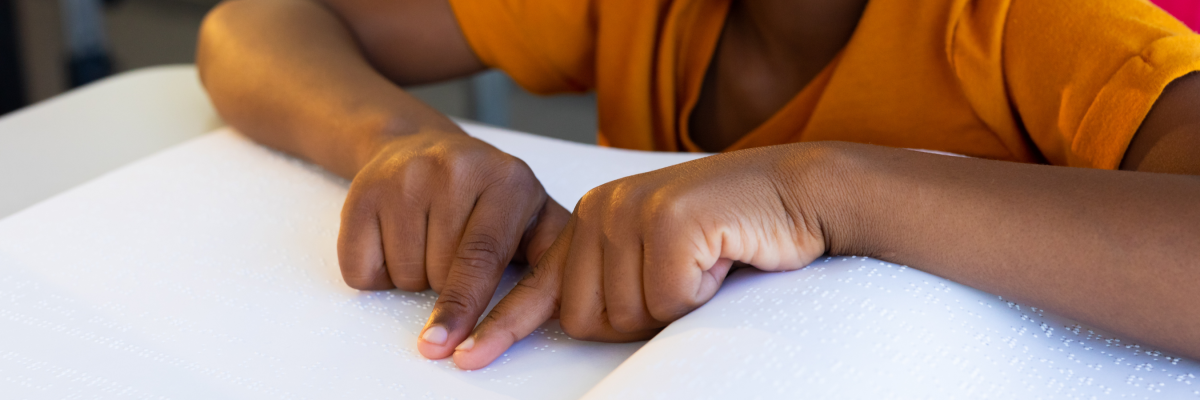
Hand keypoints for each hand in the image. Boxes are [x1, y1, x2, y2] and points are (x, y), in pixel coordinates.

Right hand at [337, 129, 569, 359]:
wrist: (421, 146)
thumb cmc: (486, 192)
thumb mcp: (532, 210)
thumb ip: (553, 252)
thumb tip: (562, 300)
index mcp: (506, 179)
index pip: (482, 257)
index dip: (466, 306)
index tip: (453, 345)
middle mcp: (454, 169)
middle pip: (440, 274)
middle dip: (448, 286)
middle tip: (455, 250)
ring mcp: (403, 177)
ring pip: (402, 275)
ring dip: (414, 277)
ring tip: (428, 239)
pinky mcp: (362, 192)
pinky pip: (362, 268)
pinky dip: (378, 272)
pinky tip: (396, 238)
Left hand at [449, 144, 841, 369]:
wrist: (797, 193)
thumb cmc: (732, 233)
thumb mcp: (657, 256)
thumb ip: (614, 280)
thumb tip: (574, 326)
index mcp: (591, 220)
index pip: (538, 286)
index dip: (502, 327)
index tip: (465, 358)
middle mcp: (601, 210)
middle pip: (586, 319)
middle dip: (636, 321)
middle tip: (682, 284)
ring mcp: (632, 210)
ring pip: (626, 315)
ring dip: (674, 307)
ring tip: (705, 263)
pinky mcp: (669, 220)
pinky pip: (668, 301)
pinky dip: (701, 293)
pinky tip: (720, 256)